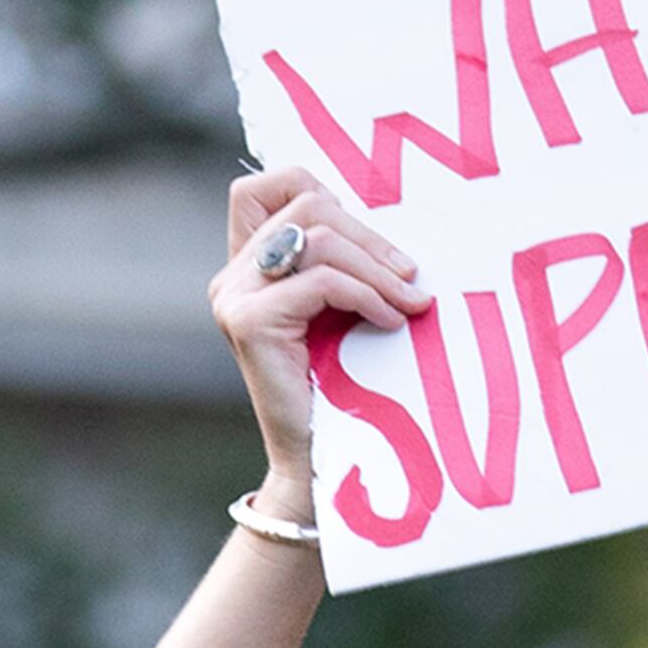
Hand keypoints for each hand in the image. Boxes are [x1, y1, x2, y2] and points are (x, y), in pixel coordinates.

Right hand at [214, 167, 429, 518]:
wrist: (320, 463)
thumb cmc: (343, 386)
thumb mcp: (344, 309)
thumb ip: (347, 262)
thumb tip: (398, 220)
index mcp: (250, 264)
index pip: (265, 184)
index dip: (319, 188)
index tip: (369, 240)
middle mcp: (232, 275)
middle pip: (307, 204)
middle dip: (373, 237)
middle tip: (414, 278)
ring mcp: (234, 297)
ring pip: (318, 236)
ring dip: (378, 267)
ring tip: (411, 302)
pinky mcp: (249, 322)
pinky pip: (320, 280)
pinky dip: (367, 295)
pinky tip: (390, 321)